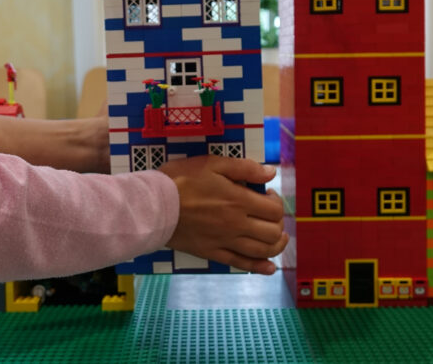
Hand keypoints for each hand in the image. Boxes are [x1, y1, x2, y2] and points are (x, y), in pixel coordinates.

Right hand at [158, 156, 287, 274]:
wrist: (154, 205)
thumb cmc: (181, 180)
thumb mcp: (212, 163)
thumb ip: (244, 168)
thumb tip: (271, 172)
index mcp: (239, 200)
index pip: (274, 209)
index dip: (276, 202)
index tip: (267, 195)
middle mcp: (237, 224)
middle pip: (272, 232)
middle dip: (278, 223)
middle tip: (269, 215)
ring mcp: (225, 241)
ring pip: (262, 251)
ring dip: (276, 246)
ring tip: (278, 238)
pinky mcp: (213, 253)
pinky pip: (241, 264)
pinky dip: (259, 267)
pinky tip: (269, 268)